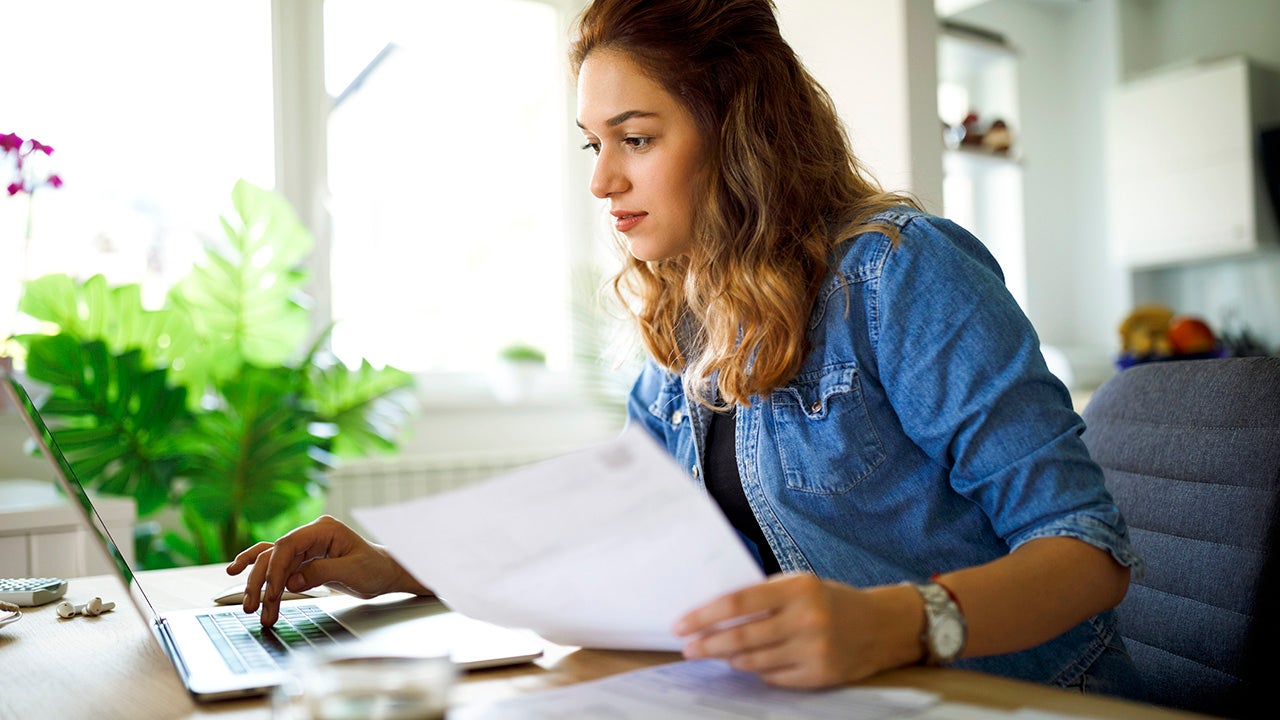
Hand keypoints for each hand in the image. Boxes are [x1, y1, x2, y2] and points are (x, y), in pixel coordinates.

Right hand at [225, 515, 431, 626]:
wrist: (385, 572)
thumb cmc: (375, 568)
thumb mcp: (353, 571)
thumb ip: (321, 573)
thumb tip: (291, 582)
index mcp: (324, 529)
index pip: (288, 545)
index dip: (275, 570)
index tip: (272, 594)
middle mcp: (311, 534)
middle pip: (275, 554)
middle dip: (262, 581)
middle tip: (254, 607)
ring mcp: (305, 546)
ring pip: (272, 562)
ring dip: (260, 585)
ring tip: (252, 608)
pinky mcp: (303, 560)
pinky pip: (277, 566)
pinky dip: (261, 575)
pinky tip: (236, 573)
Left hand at [673, 573, 921, 687]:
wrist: (881, 625)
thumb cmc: (830, 600)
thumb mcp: (799, 584)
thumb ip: (762, 595)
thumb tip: (713, 612)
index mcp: (798, 588)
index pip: (738, 603)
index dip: (704, 616)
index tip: (681, 625)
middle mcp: (806, 619)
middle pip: (740, 637)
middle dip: (706, 644)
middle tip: (688, 647)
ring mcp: (814, 650)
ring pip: (753, 661)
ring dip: (728, 658)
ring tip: (714, 653)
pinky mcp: (819, 676)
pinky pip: (772, 677)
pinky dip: (756, 670)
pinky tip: (749, 663)